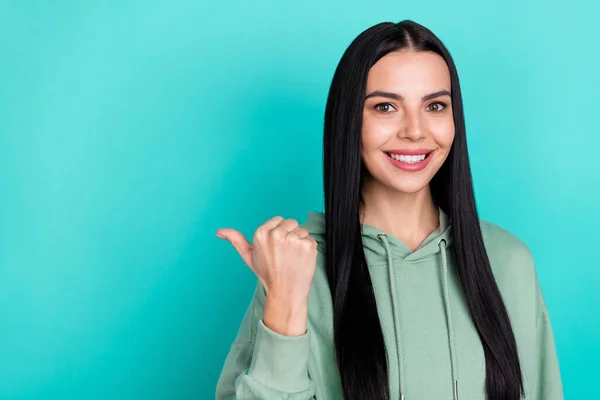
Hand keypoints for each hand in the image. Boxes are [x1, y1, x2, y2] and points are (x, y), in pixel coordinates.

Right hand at [216, 216, 317, 334]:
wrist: (285, 292)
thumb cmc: (268, 274)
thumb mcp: (249, 256)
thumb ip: (236, 240)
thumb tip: (219, 232)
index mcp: (261, 233)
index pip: (278, 220)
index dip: (279, 233)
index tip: (277, 247)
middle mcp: (277, 234)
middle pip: (291, 223)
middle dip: (290, 234)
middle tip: (285, 253)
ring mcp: (293, 239)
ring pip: (302, 230)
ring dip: (300, 242)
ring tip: (293, 257)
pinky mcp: (307, 245)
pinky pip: (311, 239)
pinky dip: (309, 248)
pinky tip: (301, 259)